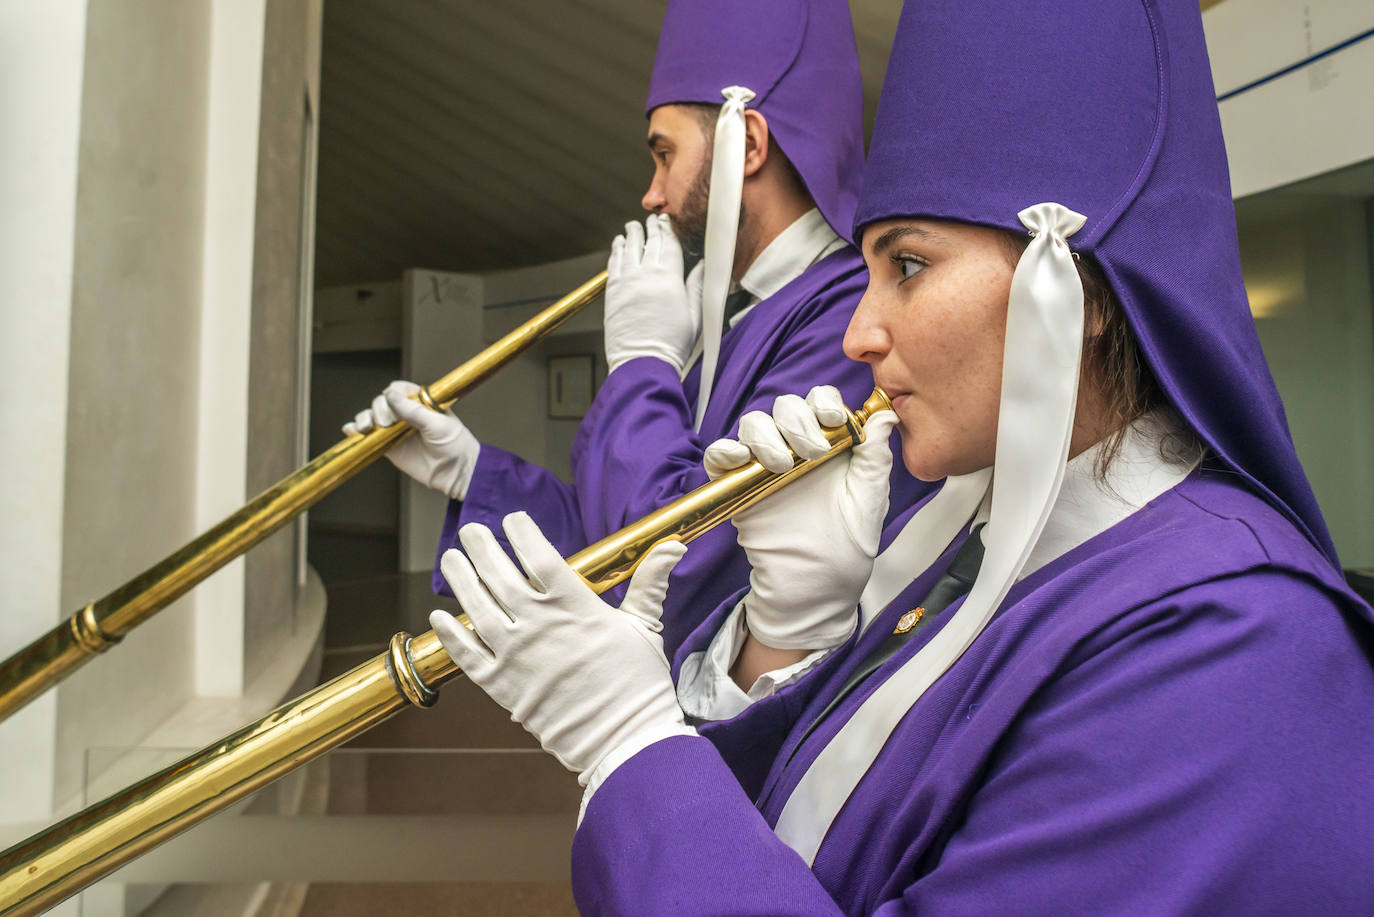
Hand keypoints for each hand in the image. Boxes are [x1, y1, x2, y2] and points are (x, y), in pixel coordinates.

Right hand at [343, 380, 479, 499]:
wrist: (456, 472)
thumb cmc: (454, 444)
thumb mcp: (437, 424)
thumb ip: (413, 410)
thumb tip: (389, 394)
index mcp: (421, 402)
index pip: (399, 389)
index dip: (392, 394)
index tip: (392, 402)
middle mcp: (407, 413)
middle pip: (381, 402)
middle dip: (379, 410)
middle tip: (389, 424)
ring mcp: (396, 430)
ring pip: (372, 417)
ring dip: (364, 418)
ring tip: (366, 428)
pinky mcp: (389, 447)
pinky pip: (369, 437)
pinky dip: (356, 432)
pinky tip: (350, 431)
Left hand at [430, 512, 695, 784]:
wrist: (623, 739)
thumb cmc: (637, 683)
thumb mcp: (646, 626)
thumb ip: (649, 583)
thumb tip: (673, 547)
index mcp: (575, 607)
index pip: (539, 557)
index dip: (522, 533)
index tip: (514, 520)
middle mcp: (538, 625)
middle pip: (499, 575)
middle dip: (481, 547)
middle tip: (471, 531)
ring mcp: (515, 655)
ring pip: (476, 607)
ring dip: (460, 579)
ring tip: (451, 559)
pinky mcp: (500, 685)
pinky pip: (466, 654)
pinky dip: (450, 634)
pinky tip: (438, 616)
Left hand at [603, 214, 701, 372]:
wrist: (643, 362)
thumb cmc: (671, 345)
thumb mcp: (695, 316)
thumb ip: (698, 286)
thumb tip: (705, 266)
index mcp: (668, 279)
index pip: (668, 245)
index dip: (667, 230)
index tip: (666, 220)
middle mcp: (645, 276)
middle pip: (648, 243)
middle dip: (650, 228)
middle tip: (651, 220)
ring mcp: (626, 283)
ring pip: (628, 249)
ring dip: (631, 235)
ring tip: (632, 227)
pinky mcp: (612, 294)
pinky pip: (614, 264)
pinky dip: (617, 251)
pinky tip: (619, 244)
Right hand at [703, 386, 897, 649]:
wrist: (819, 583)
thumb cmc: (850, 543)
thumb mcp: (870, 497)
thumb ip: (875, 455)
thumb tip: (884, 414)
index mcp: (829, 444)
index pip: (819, 402)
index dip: (824, 402)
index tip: (834, 421)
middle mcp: (796, 448)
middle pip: (785, 406)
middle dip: (798, 420)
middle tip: (812, 453)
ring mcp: (764, 465)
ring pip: (753, 423)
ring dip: (766, 434)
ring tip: (782, 464)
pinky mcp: (738, 487)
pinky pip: (720, 456)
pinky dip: (726, 450)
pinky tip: (742, 459)